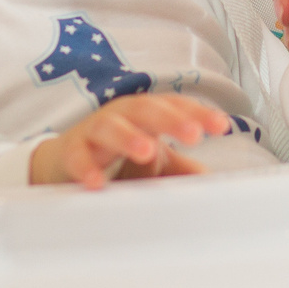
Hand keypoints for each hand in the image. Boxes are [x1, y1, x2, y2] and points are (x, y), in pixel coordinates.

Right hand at [31, 92, 233, 188]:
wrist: (66, 160)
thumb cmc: (117, 154)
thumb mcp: (153, 159)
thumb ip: (179, 167)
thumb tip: (209, 178)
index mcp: (146, 113)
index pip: (174, 105)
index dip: (198, 113)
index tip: (222, 126)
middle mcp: (121, 115)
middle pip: (146, 109)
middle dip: (171, 119)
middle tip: (193, 134)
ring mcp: (94, 131)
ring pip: (110, 127)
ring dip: (129, 137)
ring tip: (147, 152)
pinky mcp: (71, 151)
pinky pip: (78, 158)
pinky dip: (86, 168)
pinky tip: (97, 182)